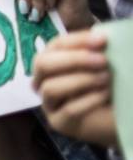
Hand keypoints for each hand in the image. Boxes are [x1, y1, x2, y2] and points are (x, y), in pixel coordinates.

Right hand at [33, 30, 117, 147]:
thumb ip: (96, 51)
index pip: (55, 45)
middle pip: (42, 64)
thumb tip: (100, 36)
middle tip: (102, 60)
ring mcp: (49, 103)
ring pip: (51, 87)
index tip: (103, 39)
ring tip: (106, 78)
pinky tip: (105, 95)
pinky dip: (88, 100)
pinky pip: (68, 109)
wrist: (117, 117)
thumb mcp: (102, 64)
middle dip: (73, 60)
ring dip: (81, 80)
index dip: (77, 40)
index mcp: (52, 61)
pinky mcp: (59, 122)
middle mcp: (43, 80)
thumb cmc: (108, 86)